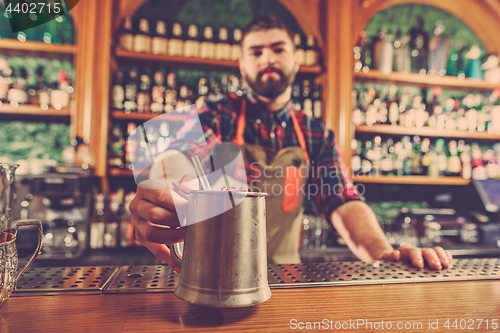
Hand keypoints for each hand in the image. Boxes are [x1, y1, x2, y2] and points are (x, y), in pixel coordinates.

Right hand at [129, 150, 198, 271]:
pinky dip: (167, 257)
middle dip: (177, 221)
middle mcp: (138, 205)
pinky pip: (153, 249)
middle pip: (155, 216)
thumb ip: (186, 182)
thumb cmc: (172, 186)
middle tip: (192, 222)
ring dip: (172, 237)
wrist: (161, 191)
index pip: (160, 196)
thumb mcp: (180, 179)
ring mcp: (137, 222)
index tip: (191, 209)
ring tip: (187, 235)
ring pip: (151, 234)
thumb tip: (189, 187)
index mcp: (146, 188)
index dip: (177, 204)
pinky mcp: (141, 236)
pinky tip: (179, 264)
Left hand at [380, 245, 452, 269]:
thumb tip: (395, 254)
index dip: (416, 257)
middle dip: (432, 258)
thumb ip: (388, 256)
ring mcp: (425, 254)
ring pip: (435, 251)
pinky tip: (450, 261)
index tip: (419, 265)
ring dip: (442, 257)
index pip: (412, 251)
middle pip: (426, 250)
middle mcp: (417, 251)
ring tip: (446, 265)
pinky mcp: (432, 258)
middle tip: (436, 266)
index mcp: (405, 251)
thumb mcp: (384, 259)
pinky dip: (446, 257)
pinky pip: (442, 255)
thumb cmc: (389, 261)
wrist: (393, 259)